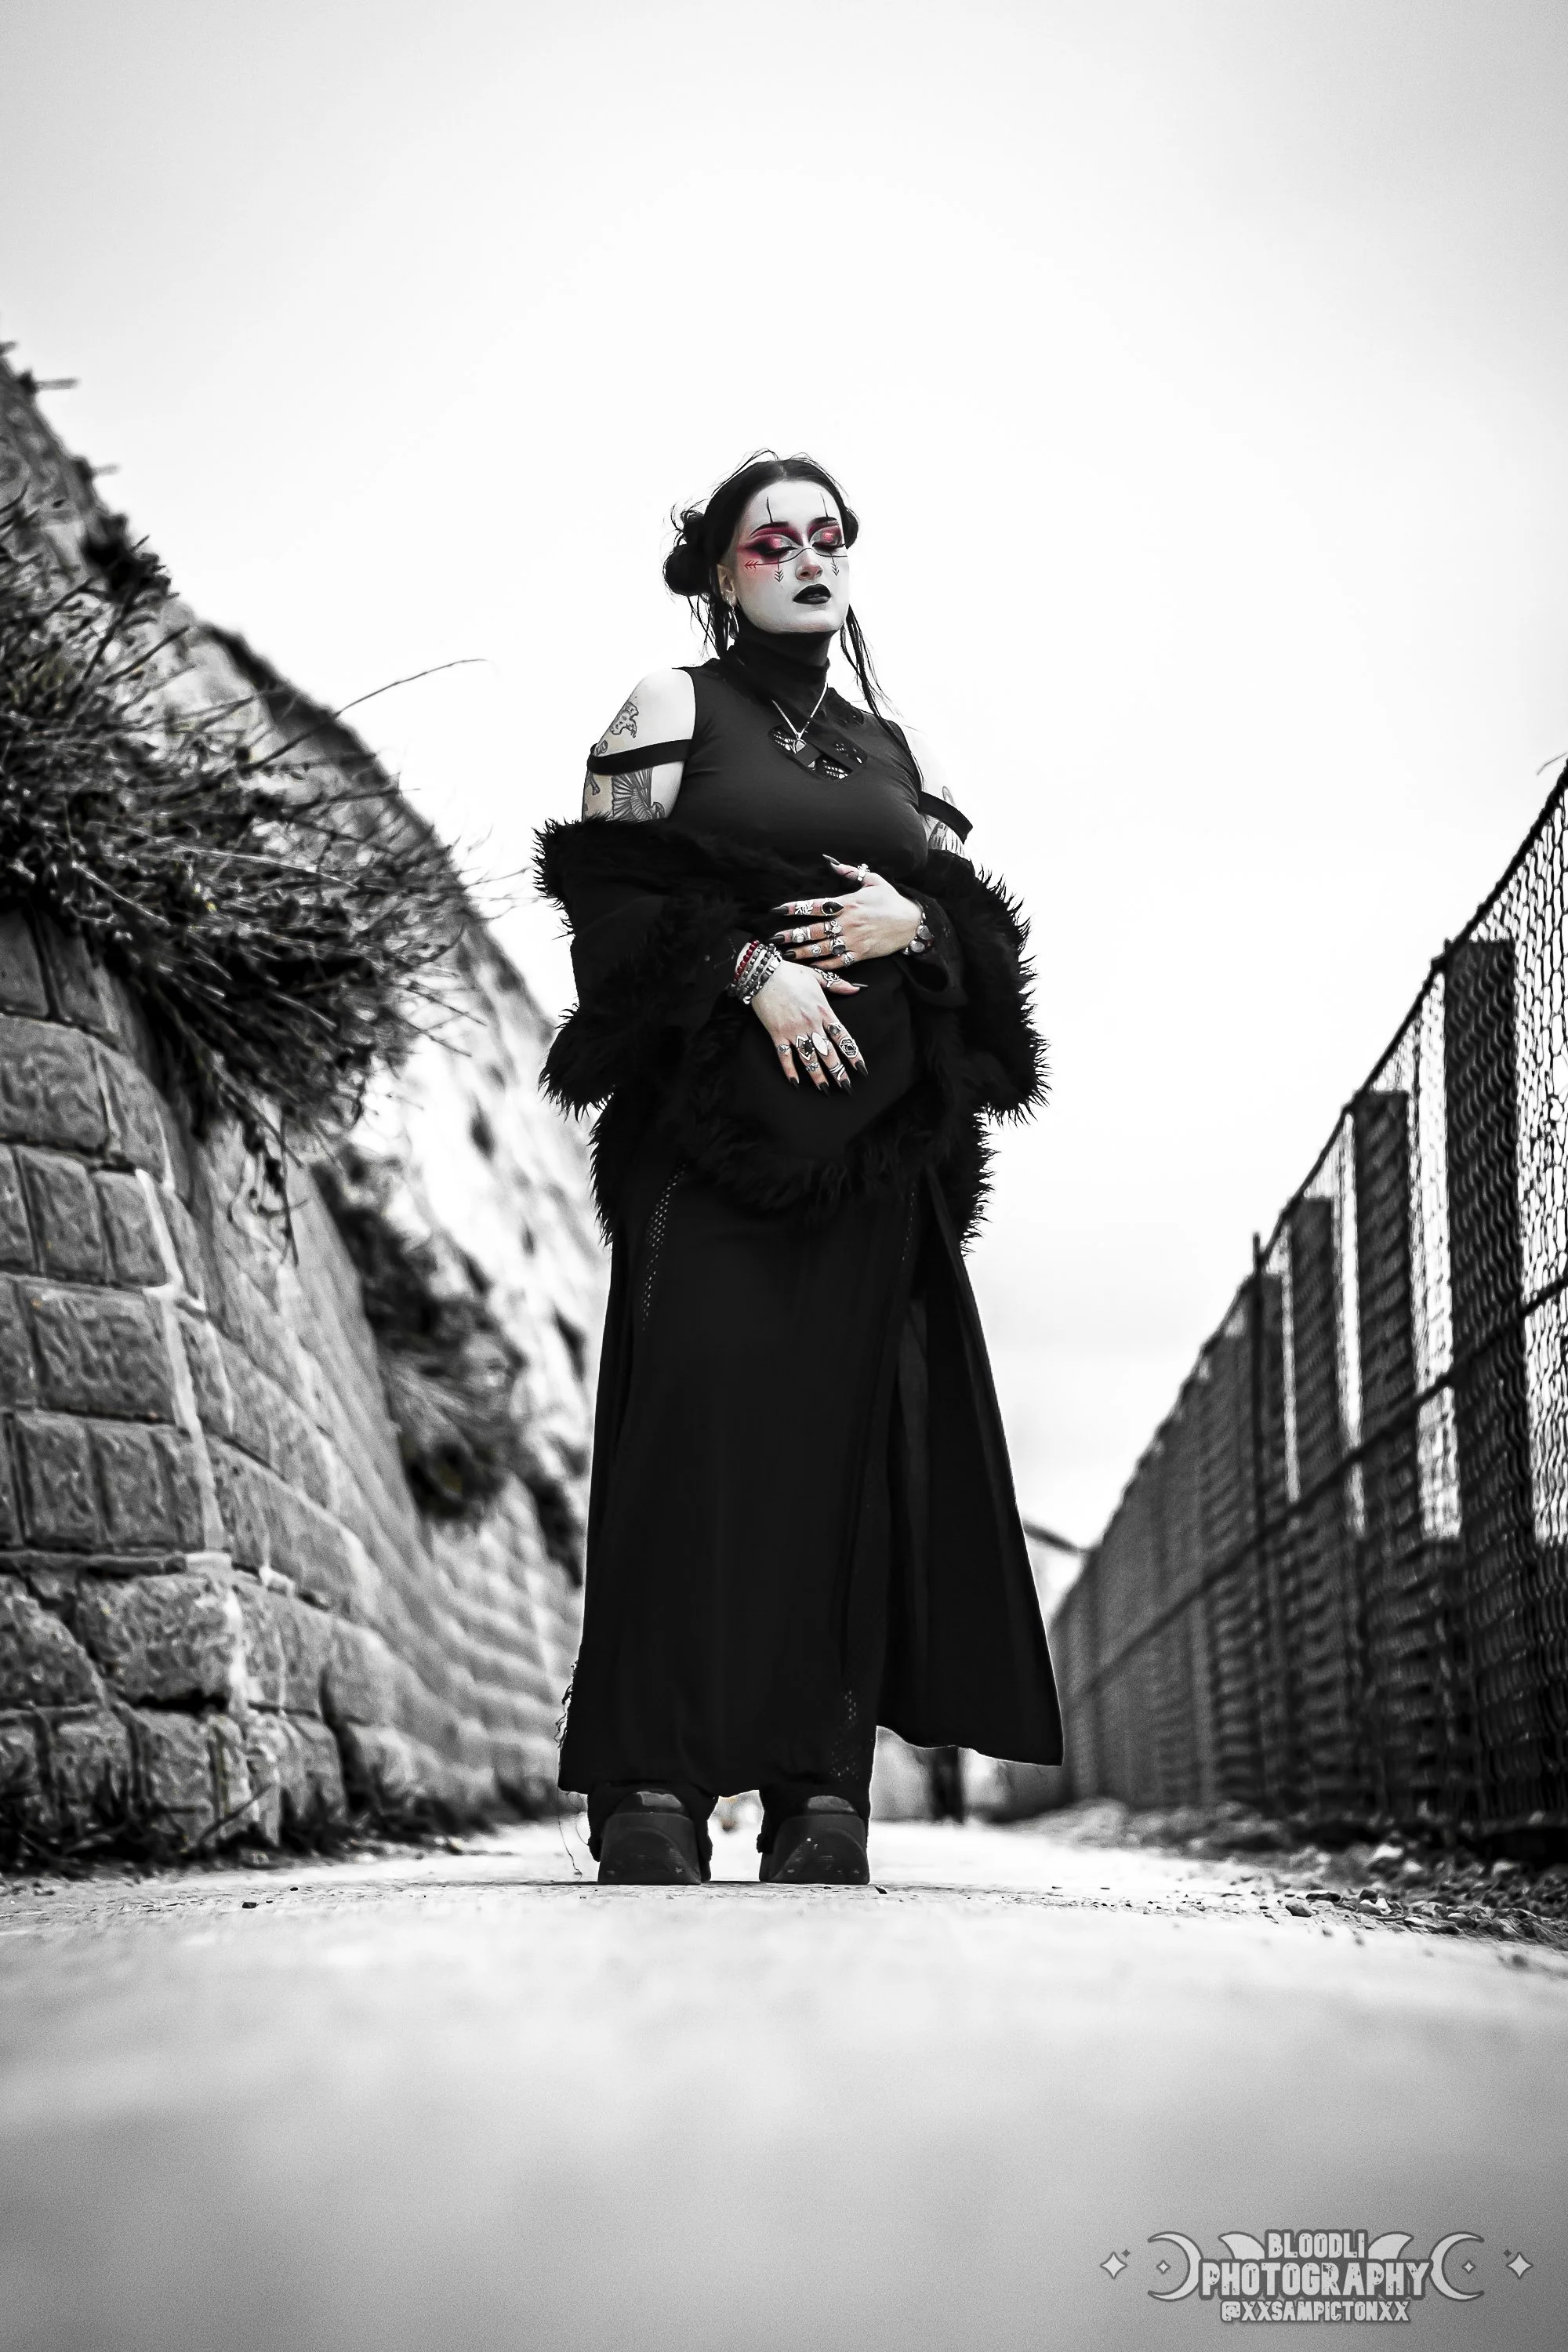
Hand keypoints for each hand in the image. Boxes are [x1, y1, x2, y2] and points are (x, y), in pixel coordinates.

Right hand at [750, 958, 867, 1090]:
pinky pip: (785, 1056)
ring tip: (825, 1089)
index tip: (860, 1068)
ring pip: (809, 1058)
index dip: (852, 1054)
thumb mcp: (817, 976)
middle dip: (838, 1071)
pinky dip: (790, 1070)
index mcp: (823, 1011)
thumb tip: (857, 988)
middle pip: (828, 1053)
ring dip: (817, 1076)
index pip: (843, 1037)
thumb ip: (838, 985)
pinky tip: (796, 1083)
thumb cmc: (790, 973)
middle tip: (846, 1087)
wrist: (763, 973)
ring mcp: (793, 1031)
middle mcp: (811, 1024)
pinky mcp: (777, 1034)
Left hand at [771, 857, 921, 969]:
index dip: (795, 908)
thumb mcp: (873, 881)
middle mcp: (848, 922)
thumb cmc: (891, 901)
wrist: (912, 923)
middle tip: (775, 938)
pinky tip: (811, 965)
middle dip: (792, 935)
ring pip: (822, 948)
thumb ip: (851, 872)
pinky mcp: (860, 953)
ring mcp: (853, 939)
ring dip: (803, 952)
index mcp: (848, 903)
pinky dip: (824, 964)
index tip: (778, 910)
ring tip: (786, 954)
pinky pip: (838, 961)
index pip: (816, 905)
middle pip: (814, 930)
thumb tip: (831, 862)